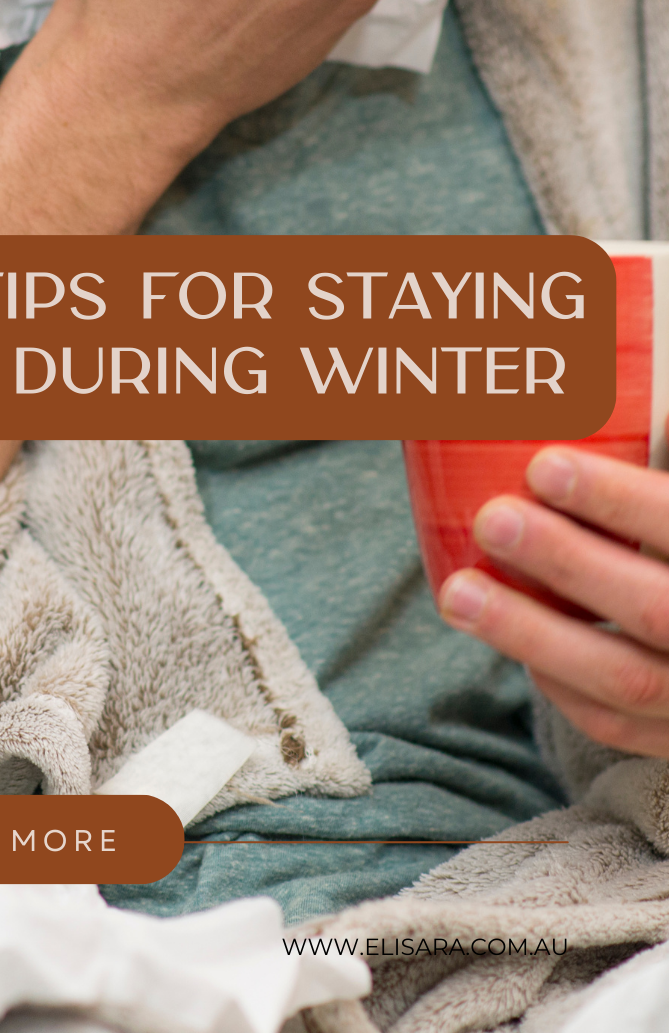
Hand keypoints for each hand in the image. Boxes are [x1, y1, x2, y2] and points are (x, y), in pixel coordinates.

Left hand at [438, 442, 668, 758]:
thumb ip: (661, 461)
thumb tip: (619, 383)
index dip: (618, 500)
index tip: (543, 465)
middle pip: (656, 607)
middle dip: (566, 562)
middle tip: (491, 520)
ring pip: (624, 679)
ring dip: (531, 633)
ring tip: (458, 593)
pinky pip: (613, 724)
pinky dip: (555, 680)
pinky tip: (511, 635)